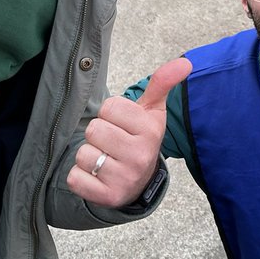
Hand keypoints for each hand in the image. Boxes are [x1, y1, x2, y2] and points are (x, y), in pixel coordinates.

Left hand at [65, 57, 191, 207]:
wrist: (139, 182)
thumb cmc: (140, 139)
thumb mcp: (152, 111)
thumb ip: (162, 83)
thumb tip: (185, 62)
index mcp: (150, 131)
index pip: (109, 108)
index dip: (110, 114)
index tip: (122, 124)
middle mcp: (140, 156)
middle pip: (94, 129)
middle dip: (98, 134)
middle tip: (113, 143)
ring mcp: (124, 178)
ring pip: (83, 154)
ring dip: (89, 155)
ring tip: (105, 159)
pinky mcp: (107, 197)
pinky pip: (75, 177)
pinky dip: (80, 176)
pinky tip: (97, 176)